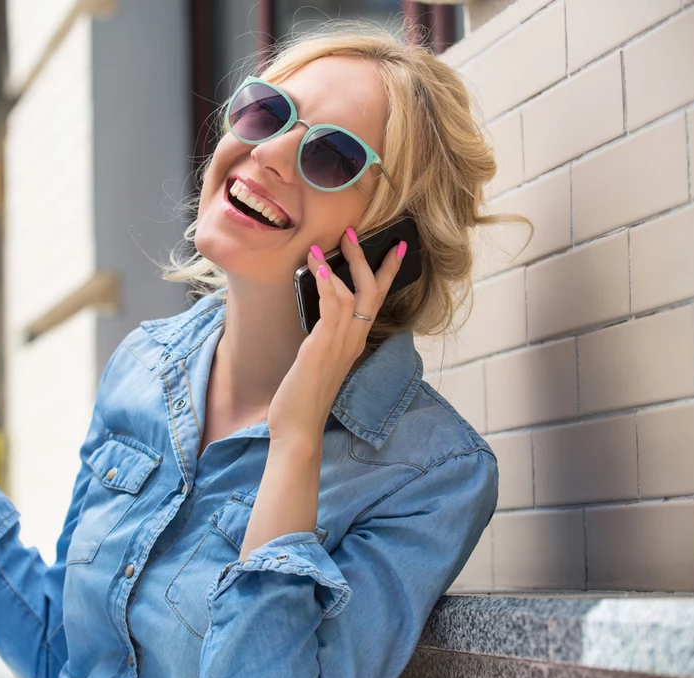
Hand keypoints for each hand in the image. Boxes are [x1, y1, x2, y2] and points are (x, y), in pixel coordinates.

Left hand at [267, 227, 405, 445]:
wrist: (298, 430)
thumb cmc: (303, 398)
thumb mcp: (317, 362)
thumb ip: (323, 339)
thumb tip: (317, 318)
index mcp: (353, 343)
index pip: (376, 301)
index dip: (387, 273)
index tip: (396, 247)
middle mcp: (352, 341)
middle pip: (371, 291)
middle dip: (366, 259)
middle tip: (354, 232)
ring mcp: (339, 344)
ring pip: (353, 294)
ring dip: (339, 265)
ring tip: (323, 244)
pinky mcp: (321, 348)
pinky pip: (332, 308)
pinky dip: (326, 284)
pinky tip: (317, 268)